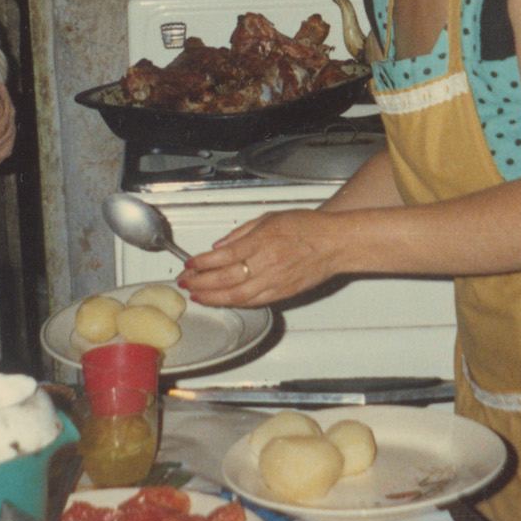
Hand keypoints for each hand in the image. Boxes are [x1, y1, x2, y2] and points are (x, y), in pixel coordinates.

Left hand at [177, 209, 338, 308]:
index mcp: (262, 241)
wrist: (335, 243)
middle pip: (225, 279)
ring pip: (237, 296)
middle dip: (200, 283)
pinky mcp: (283, 294)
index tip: (189, 265)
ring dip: (213, 298)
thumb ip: (242, 233)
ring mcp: (275, 282)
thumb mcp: (270, 218)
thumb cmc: (307, 227)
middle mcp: (267, 263)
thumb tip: (219, 246)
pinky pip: (254, 302)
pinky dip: (234, 303)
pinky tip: (222, 301)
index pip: (224, 256)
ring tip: (197, 296)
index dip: (202, 263)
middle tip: (185, 283)